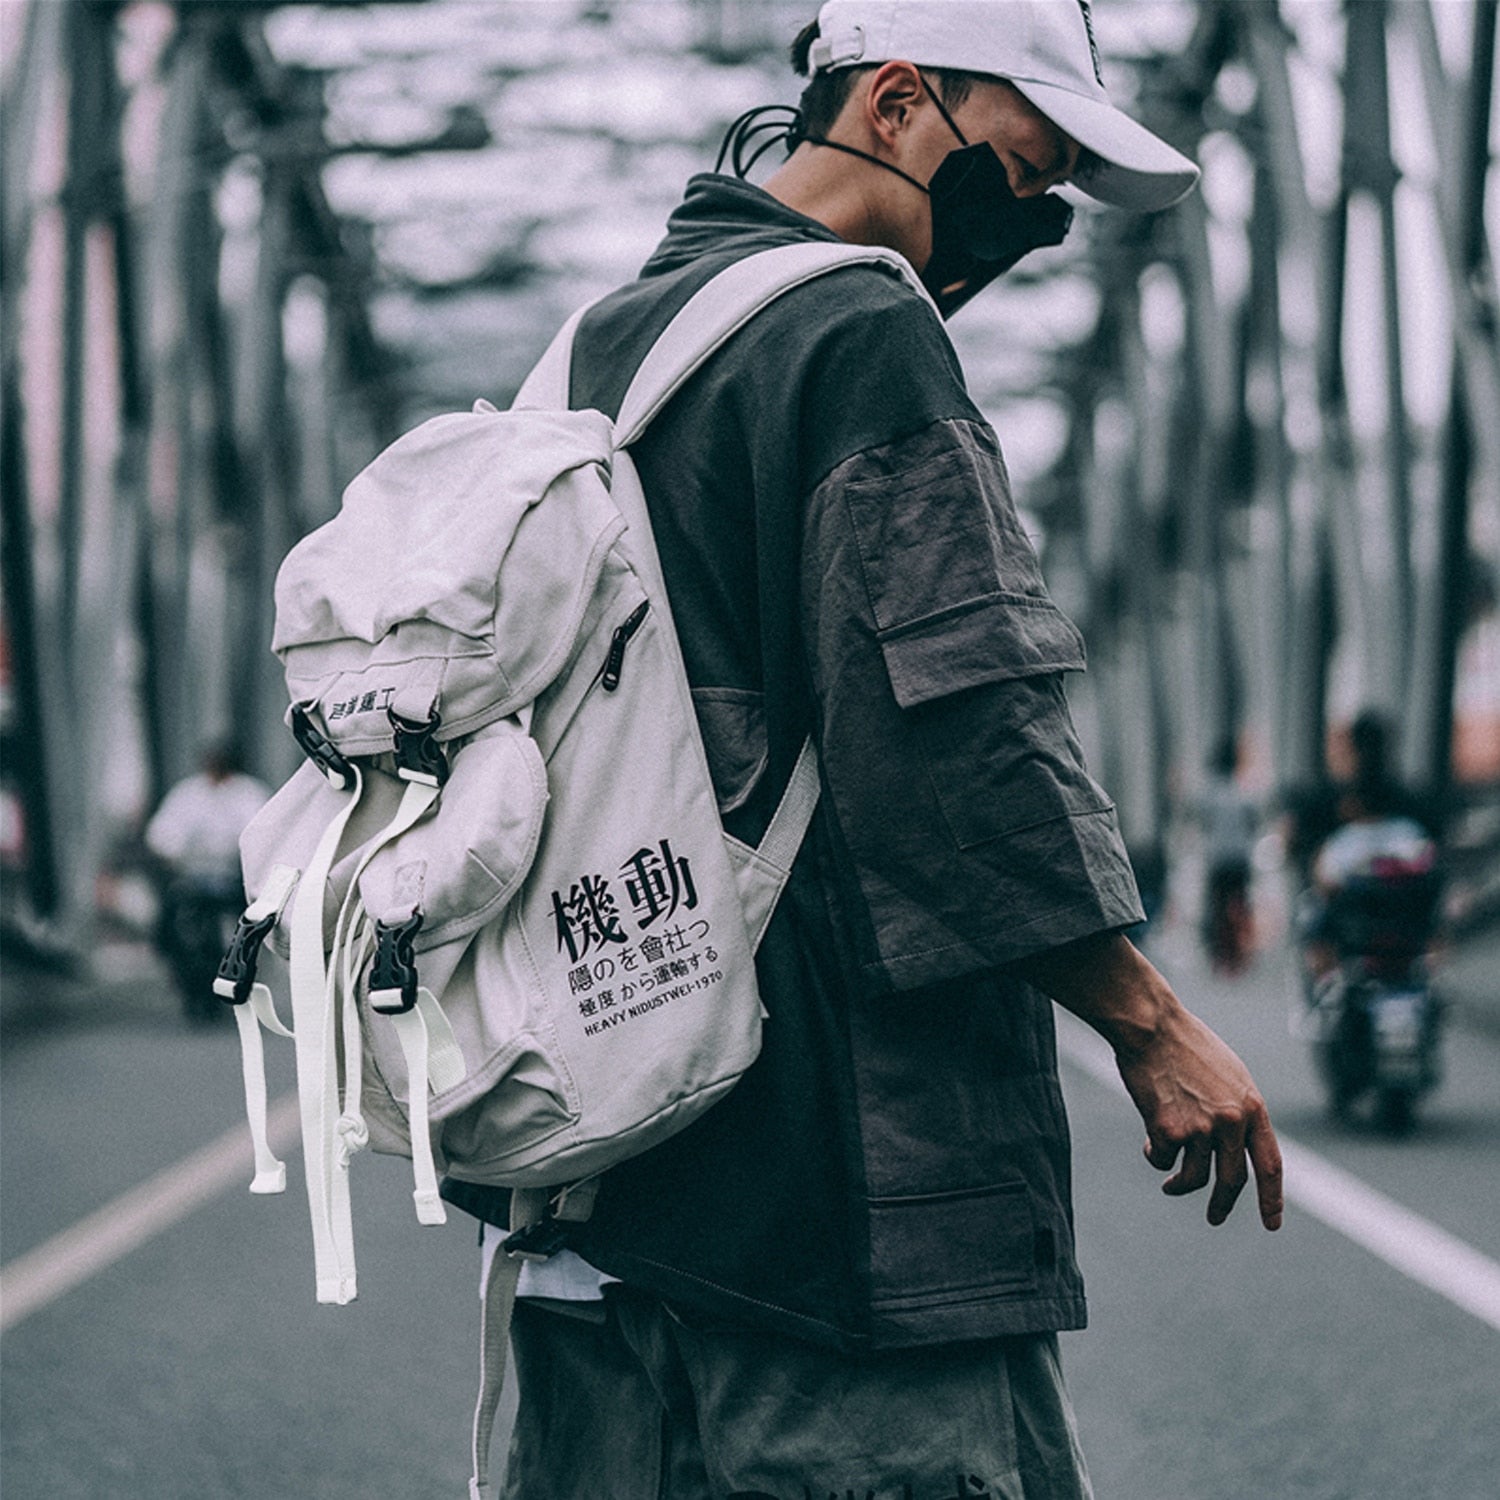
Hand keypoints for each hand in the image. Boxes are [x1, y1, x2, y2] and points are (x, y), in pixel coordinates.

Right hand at [1016, 933, 1283, 1229]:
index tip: (1272, 1224)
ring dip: (1179, 1186)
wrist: (1151, 1026)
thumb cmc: (1185, 1044)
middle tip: (1215, 1218)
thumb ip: (1236, 1109)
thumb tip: (1235, 1146)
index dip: (1272, 1198)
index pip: (1270, 1164)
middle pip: (1233, 1180)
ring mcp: (1201, 1127)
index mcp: (1252, 1107)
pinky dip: (1154, 1157)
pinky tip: (1147, 1141)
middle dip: (1223, 1205)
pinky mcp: (1169, 1130)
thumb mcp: (1227, 1075)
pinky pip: (1162, 1160)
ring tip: (1169, 1184)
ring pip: (1194, 1178)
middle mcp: (1232, 1121)